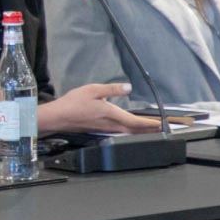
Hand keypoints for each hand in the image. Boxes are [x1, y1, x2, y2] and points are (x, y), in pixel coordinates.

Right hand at [38, 83, 162, 134]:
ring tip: (151, 129)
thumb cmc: (73, 104)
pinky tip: (131, 129)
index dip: (150, 124)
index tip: (162, 125)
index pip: (135, 122)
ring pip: (128, 132)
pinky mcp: (100, 130)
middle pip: (134, 130)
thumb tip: (128, 87)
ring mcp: (105, 129)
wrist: (58, 117)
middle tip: (162, 129)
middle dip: (149, 130)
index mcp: (111, 114)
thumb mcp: (92, 90)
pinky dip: (130, 131)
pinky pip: (120, 132)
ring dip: (140, 131)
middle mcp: (110, 124)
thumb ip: (112, 89)